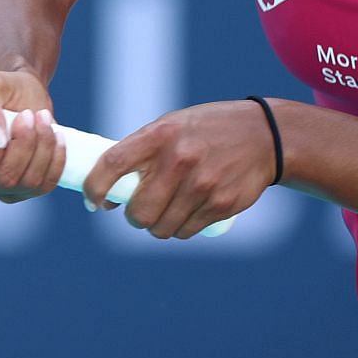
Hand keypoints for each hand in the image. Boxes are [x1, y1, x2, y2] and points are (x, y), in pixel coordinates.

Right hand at [0, 69, 66, 202]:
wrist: (22, 94)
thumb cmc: (0, 89)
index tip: (6, 126)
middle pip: (2, 180)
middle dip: (23, 145)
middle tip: (29, 114)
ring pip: (27, 183)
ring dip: (42, 147)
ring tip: (42, 117)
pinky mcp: (23, 190)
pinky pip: (45, 185)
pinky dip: (56, 159)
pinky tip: (56, 135)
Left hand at [82, 100, 276, 238]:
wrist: (263, 136)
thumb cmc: (206, 131)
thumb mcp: (172, 125)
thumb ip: (141, 151)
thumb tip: (107, 193)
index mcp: (160, 134)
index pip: (112, 165)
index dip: (95, 188)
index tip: (94, 201)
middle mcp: (179, 159)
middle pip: (139, 212)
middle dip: (135, 216)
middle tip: (141, 209)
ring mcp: (202, 184)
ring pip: (161, 228)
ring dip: (159, 225)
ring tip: (169, 208)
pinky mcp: (221, 204)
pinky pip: (186, 232)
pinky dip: (181, 228)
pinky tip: (189, 210)